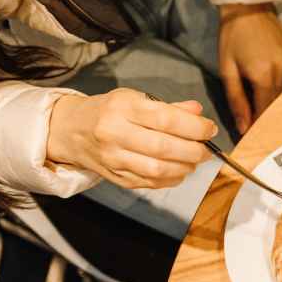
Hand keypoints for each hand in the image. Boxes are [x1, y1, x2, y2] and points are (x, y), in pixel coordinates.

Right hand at [47, 89, 216, 188]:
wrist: (70, 129)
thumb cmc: (109, 111)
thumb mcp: (135, 98)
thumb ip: (168, 107)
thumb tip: (197, 111)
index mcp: (123, 108)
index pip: (166, 119)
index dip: (195, 127)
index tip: (210, 130)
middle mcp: (115, 133)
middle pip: (165, 148)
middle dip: (195, 151)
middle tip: (206, 150)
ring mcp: (113, 158)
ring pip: (158, 170)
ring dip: (185, 168)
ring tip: (193, 160)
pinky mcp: (115, 177)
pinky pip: (151, 183)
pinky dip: (172, 179)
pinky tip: (178, 170)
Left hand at [218, 3, 281, 132]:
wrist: (250, 9)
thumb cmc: (233, 37)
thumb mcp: (227, 69)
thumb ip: (236, 100)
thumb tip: (244, 128)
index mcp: (264, 76)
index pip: (265, 112)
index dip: (260, 127)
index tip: (254, 139)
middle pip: (279, 107)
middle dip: (270, 119)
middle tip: (263, 130)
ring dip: (281, 106)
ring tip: (272, 112)